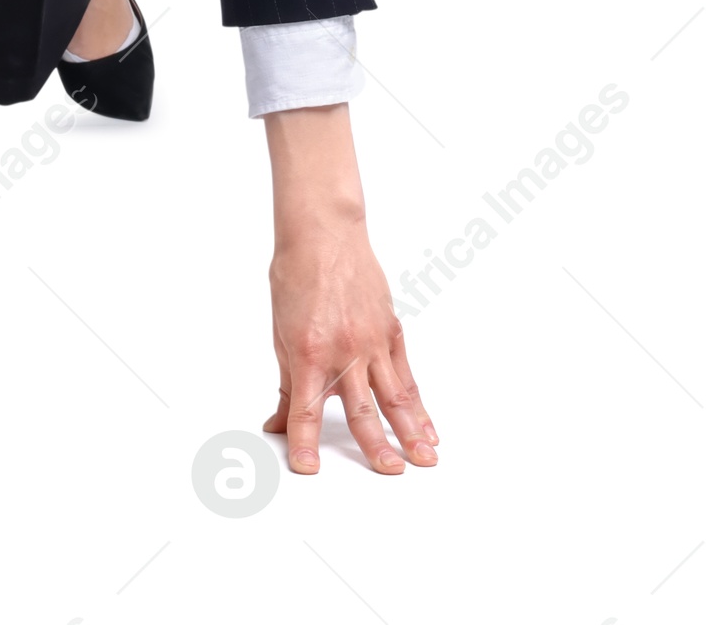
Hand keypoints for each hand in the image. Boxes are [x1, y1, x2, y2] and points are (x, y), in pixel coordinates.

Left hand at [260, 104, 438, 475]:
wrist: (323, 233)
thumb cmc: (296, 276)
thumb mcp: (280, 331)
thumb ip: (285, 383)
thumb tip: (279, 423)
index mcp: (308, 350)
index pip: (306, 408)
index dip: (305, 441)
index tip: (307, 468)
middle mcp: (343, 349)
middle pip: (360, 409)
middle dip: (374, 446)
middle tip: (388, 472)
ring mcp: (371, 341)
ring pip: (394, 395)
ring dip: (410, 431)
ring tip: (424, 460)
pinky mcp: (390, 331)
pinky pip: (406, 375)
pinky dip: (419, 404)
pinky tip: (428, 427)